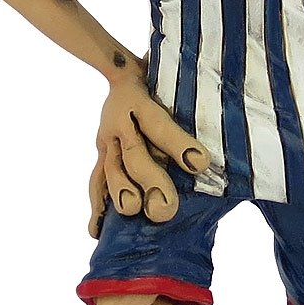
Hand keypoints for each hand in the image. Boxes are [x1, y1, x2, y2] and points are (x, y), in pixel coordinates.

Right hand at [88, 77, 209, 236]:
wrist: (124, 73)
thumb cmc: (160, 81)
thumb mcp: (175, 86)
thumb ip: (191, 111)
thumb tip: (206, 153)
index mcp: (139, 101)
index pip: (158, 124)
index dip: (177, 143)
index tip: (200, 163)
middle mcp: (119, 122)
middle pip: (134, 154)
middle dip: (151, 181)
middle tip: (165, 207)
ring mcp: (107, 141)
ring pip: (112, 170)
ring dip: (123, 194)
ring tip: (133, 212)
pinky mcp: (102, 156)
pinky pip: (97, 182)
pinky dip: (98, 207)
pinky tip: (98, 231)